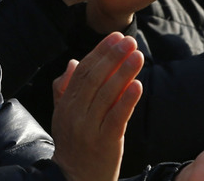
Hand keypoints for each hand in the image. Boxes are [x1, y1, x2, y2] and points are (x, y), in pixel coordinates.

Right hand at [51, 32, 143, 180]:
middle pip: (94, 79)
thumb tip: (72, 62)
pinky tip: (138, 85)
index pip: (83, 71)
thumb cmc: (75, 145)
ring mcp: (89, 129)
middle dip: (113, 57)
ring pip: (107, 95)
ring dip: (124, 72)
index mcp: (66, 105)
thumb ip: (66, 89)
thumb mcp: (64, 116)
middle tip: (130, 41)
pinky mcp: (105, 143)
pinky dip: (127, 100)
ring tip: (138, 56)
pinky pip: (117, 118)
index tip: (116, 36)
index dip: (100, 52)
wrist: (75, 180)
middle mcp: (75, 114)